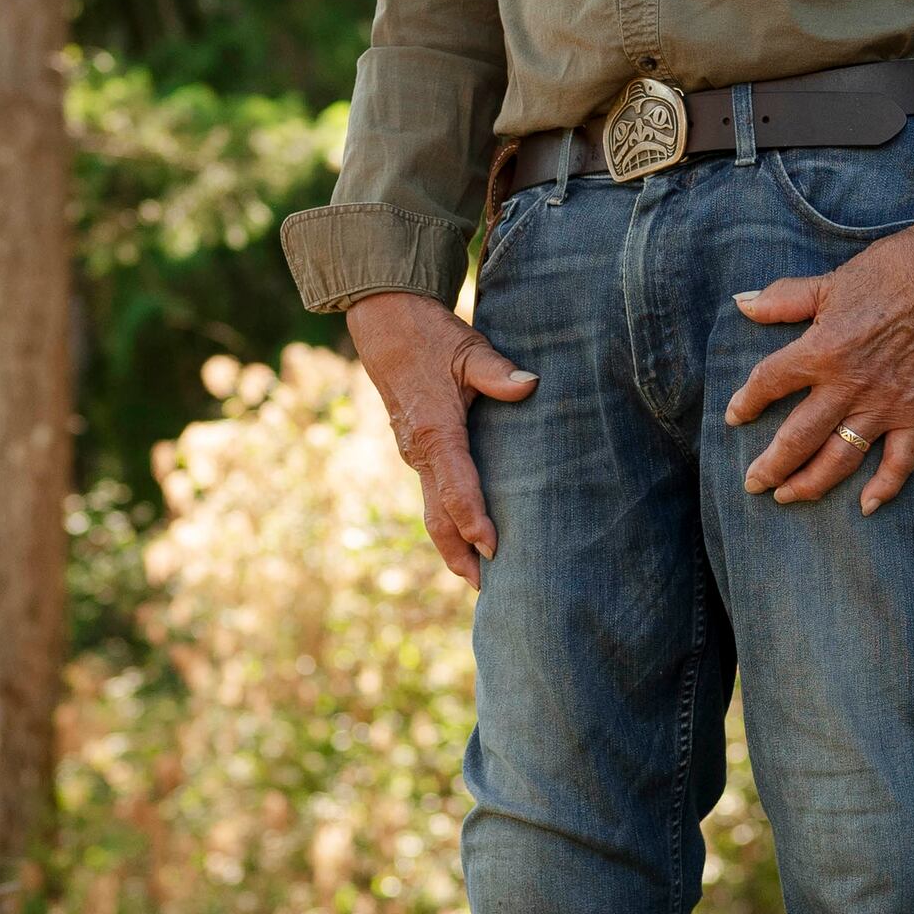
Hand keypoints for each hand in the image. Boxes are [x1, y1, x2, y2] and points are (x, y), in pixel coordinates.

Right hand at [346, 290, 536, 584]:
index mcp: (436, 431)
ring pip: (432, 509)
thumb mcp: (467, 348)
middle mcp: (420, 451)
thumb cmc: (430, 335)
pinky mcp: (417, 450)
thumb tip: (530, 385)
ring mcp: (415, 454)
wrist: (383, 325)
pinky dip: (448, 520)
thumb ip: (497, 371)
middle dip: (458, 554)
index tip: (493, 549)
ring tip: (479, 576)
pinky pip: (432, 493)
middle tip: (484, 588)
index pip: (457, 486)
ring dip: (453, 543)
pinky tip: (467, 535)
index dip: (474, 520)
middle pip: (437, 515)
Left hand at [724, 223, 913, 512]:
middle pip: (798, 438)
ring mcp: (884, 405)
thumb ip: (782, 299)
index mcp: (821, 350)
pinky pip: (900, 461)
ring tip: (787, 498)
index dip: (747, 403)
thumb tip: (741, 304)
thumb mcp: (828, 282)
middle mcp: (848, 386)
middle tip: (752, 484)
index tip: (734, 417)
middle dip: (771, 466)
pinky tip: (866, 507)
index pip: (770, 384)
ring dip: (811, 484)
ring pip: (840, 459)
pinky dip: (885, 487)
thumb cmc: (887, 272)